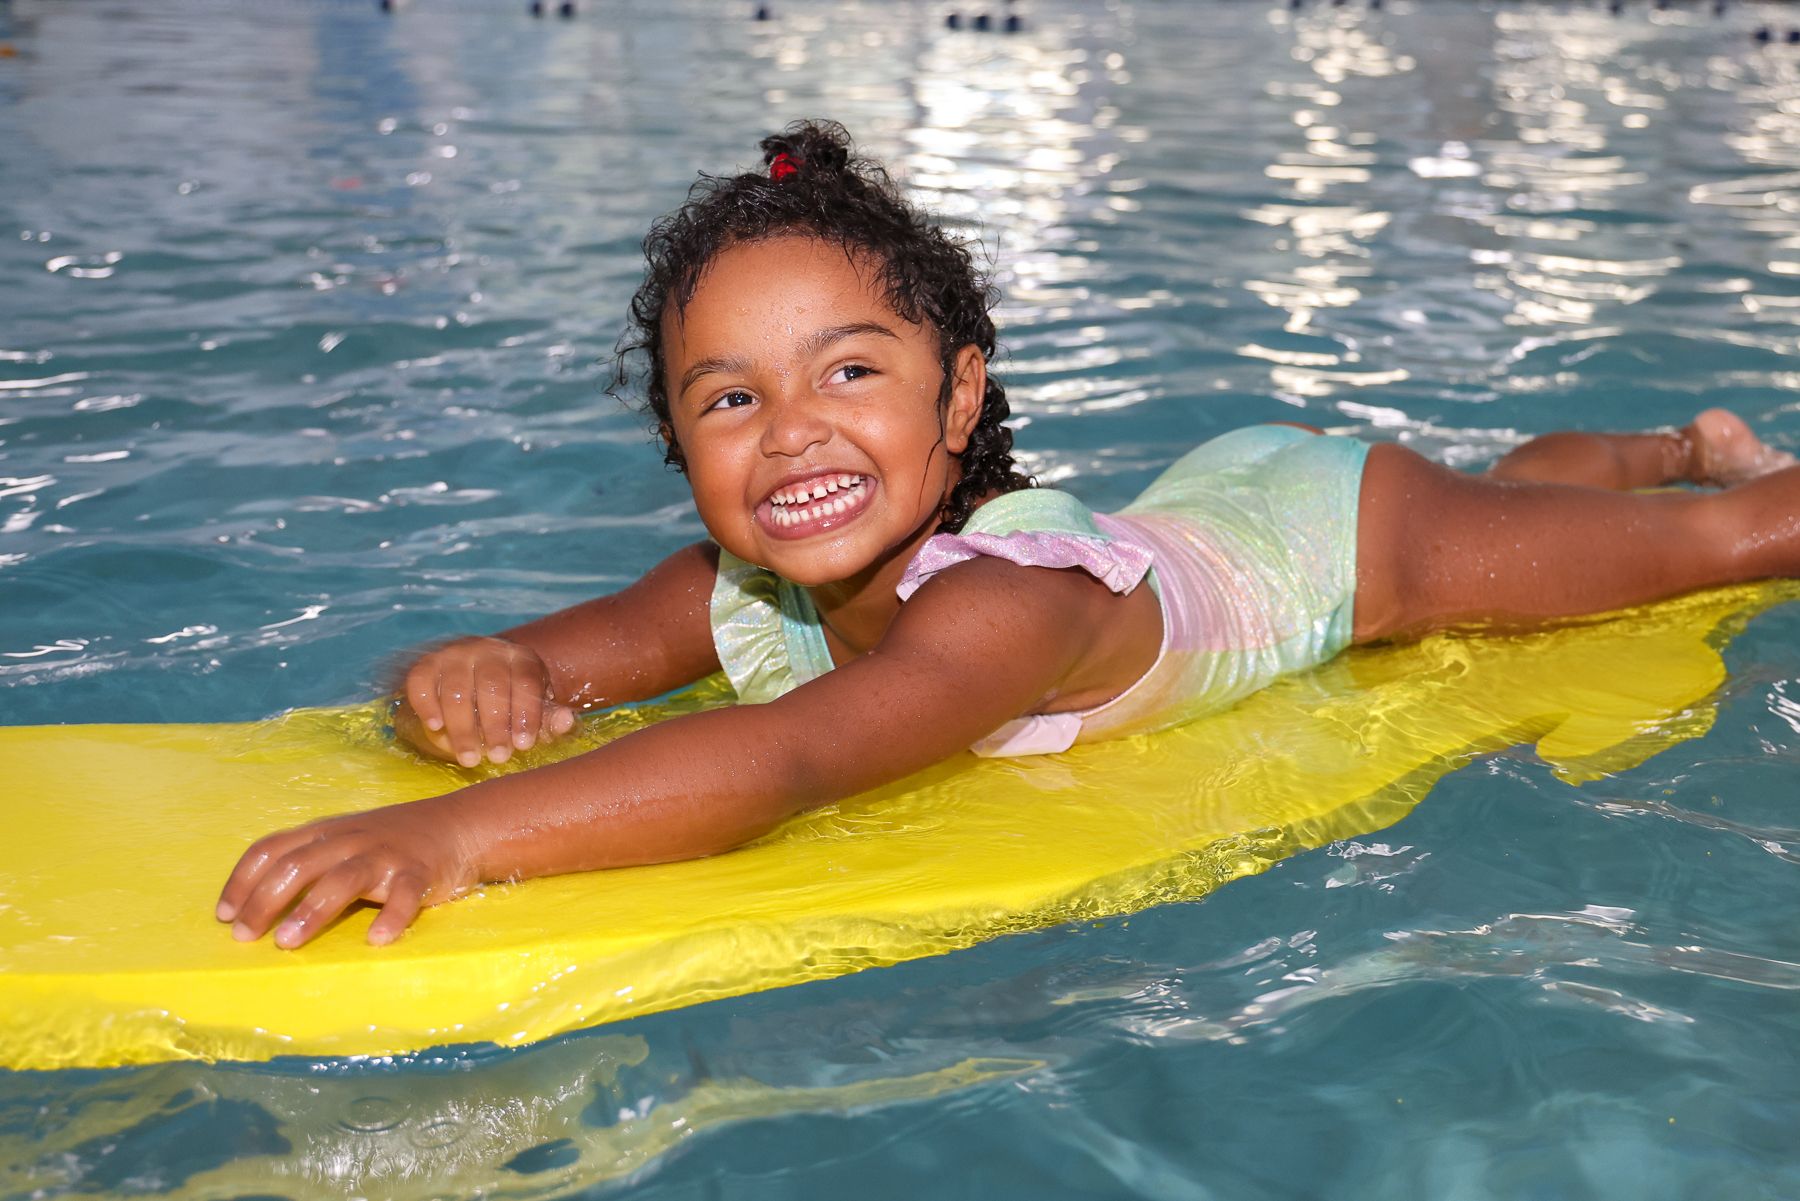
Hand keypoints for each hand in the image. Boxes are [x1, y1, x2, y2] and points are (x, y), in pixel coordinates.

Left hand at [216, 797, 476, 948]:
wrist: (456, 825)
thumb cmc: (389, 841)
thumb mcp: (342, 840)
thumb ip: (306, 862)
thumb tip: (253, 906)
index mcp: (324, 831)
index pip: (271, 848)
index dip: (242, 880)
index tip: (223, 915)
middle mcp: (349, 840)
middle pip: (299, 865)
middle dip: (265, 900)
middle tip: (245, 936)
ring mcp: (385, 854)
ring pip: (343, 878)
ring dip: (311, 910)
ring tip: (288, 941)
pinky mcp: (419, 872)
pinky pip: (405, 894)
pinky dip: (391, 916)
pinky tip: (377, 939)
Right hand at [397, 636, 576, 767]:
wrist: (474, 675)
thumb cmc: (512, 699)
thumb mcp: (534, 707)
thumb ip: (550, 718)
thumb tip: (566, 721)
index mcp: (520, 657)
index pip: (526, 681)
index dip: (526, 713)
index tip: (524, 745)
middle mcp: (487, 650)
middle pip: (492, 685)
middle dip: (496, 725)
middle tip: (499, 757)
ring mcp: (454, 654)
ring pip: (457, 689)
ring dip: (463, 727)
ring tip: (470, 758)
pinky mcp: (427, 664)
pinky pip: (421, 682)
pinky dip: (426, 705)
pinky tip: (435, 727)